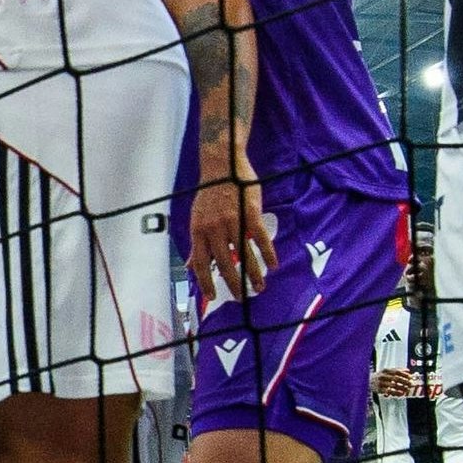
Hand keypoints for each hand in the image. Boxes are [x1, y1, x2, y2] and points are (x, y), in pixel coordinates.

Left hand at [188, 165, 277, 300]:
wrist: (222, 165)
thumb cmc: (209, 195)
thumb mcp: (197, 219)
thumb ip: (196, 243)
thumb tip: (189, 265)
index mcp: (198, 231)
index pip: (200, 263)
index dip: (205, 282)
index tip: (212, 297)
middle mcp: (214, 229)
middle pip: (224, 263)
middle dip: (233, 284)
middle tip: (241, 296)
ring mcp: (232, 221)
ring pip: (244, 255)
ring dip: (253, 274)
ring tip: (259, 287)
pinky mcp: (250, 213)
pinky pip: (260, 238)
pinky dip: (268, 253)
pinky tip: (273, 264)